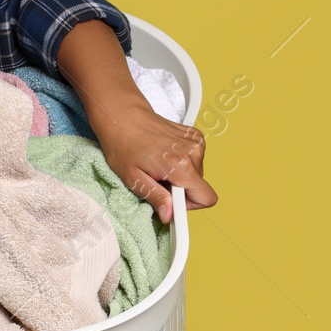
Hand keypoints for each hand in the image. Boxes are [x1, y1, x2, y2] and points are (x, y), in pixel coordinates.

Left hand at [91, 102, 218, 224]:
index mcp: (181, 166)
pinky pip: (195, 160)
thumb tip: (169, 215)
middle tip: (157, 179)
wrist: (123, 115)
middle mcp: (193, 153)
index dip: (189, 206)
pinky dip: (181, 162)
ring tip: (158, 165)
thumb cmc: (123, 144)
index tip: (171, 202)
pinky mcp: (195, 136)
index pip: (207, 198)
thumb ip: (155, 197)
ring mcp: (196, 143)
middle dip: (179, 190)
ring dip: (179, 176)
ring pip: (196, 175)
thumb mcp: (133, 178)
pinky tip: (163, 155)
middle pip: (199, 187)